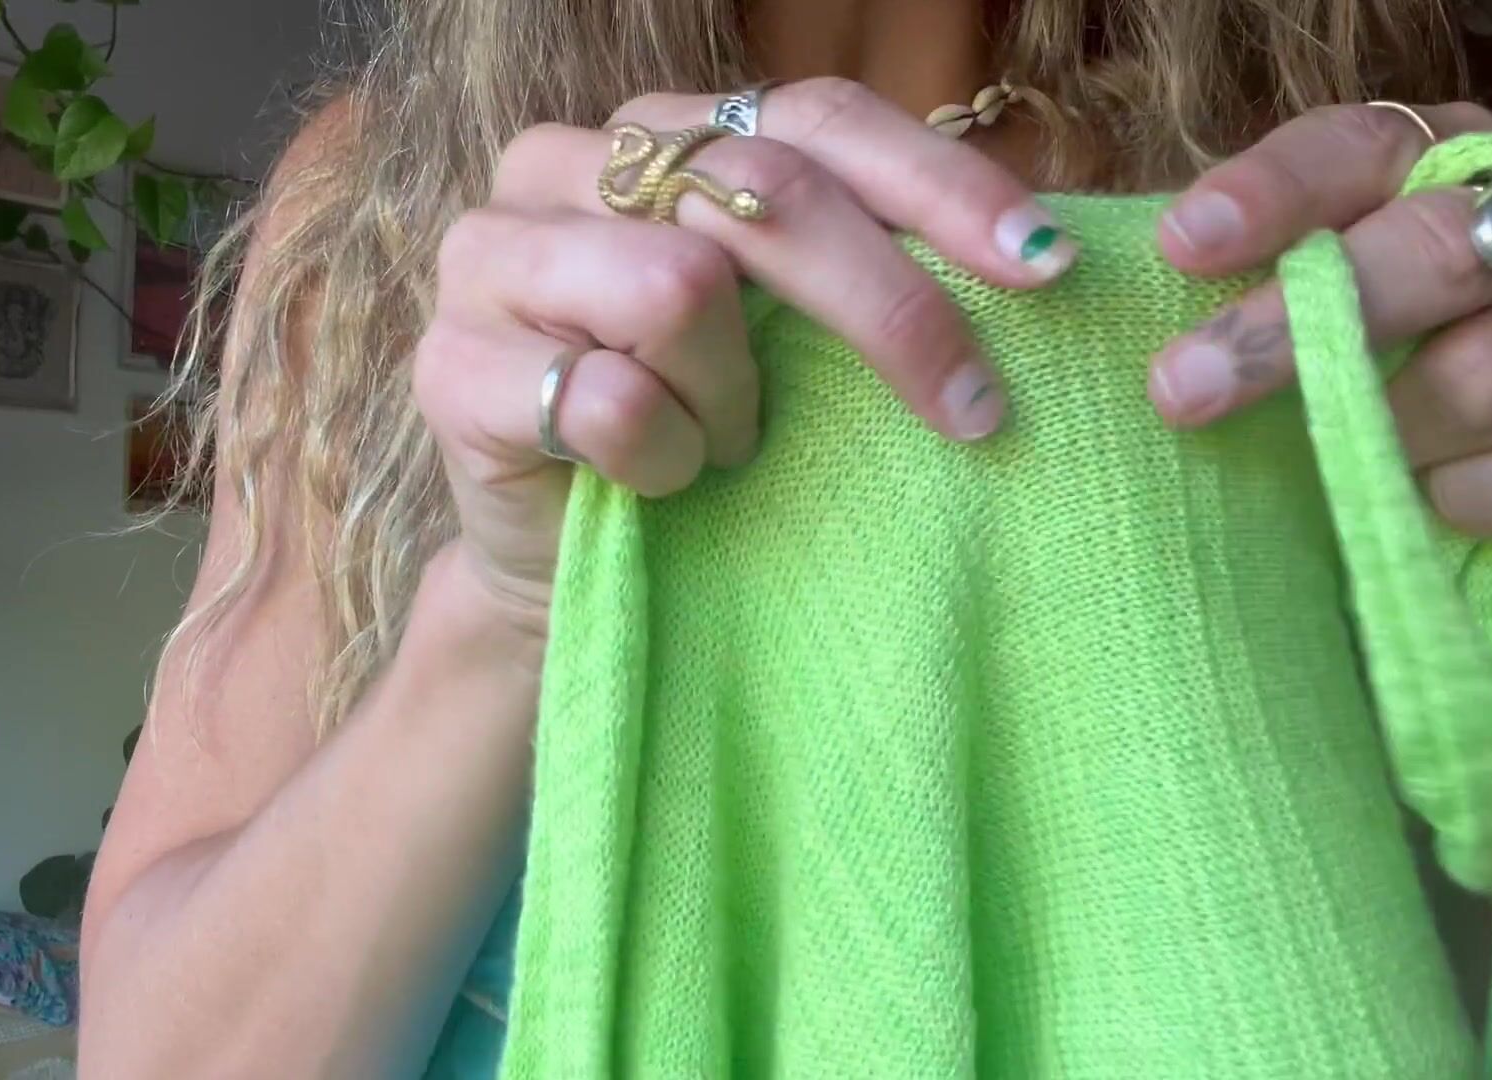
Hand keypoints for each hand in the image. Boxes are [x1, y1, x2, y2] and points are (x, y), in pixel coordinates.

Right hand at [414, 79, 1077, 631]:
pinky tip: (650, 484)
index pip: (814, 118)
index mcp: (656, 133)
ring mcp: (489, 255)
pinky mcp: (448, 366)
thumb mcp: (788, 336)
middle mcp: (562, 164)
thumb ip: (861, 263)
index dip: (937, 186)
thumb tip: (1038, 255)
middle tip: (973, 412)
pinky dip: (664, 462)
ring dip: (734, 403)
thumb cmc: (694, 436)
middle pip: (760, 195)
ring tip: (720, 447)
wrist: (569, 568)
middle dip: (888, 310)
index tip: (1042, 269)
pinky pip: (610, 402)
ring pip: (677, 291)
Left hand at [1149, 103, 1491, 538]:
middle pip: (1424, 253)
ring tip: (1346, 456)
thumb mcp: (1301, 277)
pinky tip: (1437, 500)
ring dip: (1397, 423)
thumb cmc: (1368, 336)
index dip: (1270, 194)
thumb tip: (1068, 273)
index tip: (1180, 246)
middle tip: (1178, 390)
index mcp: (1431, 163)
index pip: (1355, 149)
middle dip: (1294, 331)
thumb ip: (1228, 265)